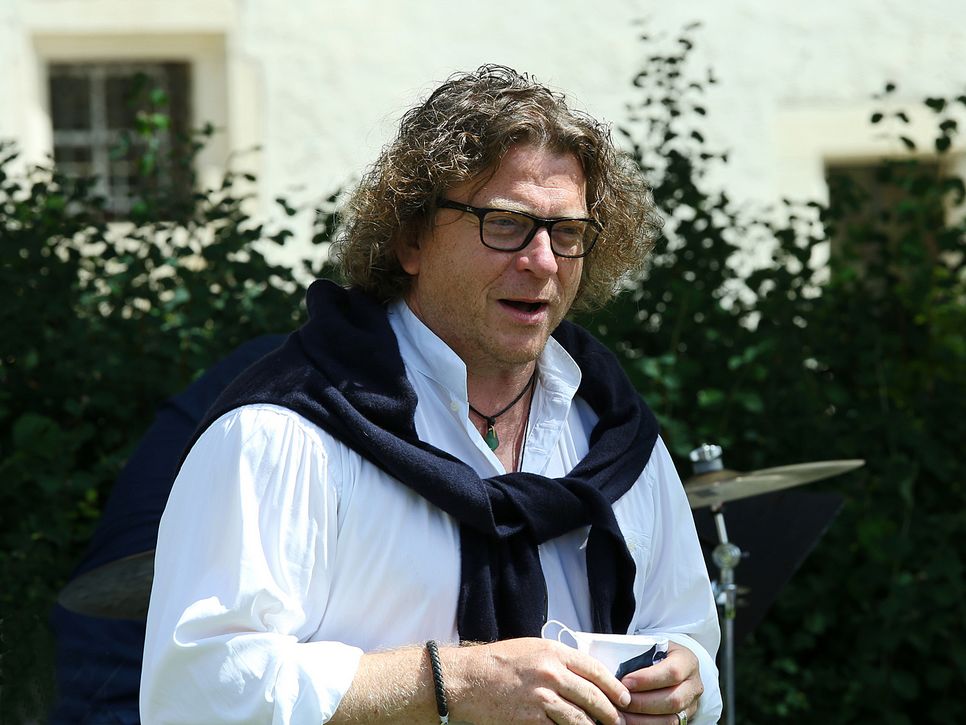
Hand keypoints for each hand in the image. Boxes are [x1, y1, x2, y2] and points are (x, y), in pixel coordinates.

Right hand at [453, 637, 631, 724]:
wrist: (467, 680)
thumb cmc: (497, 663)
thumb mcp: (532, 649)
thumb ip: (559, 660)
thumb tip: (587, 676)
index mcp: (553, 652)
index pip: (596, 670)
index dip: (615, 687)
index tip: (624, 698)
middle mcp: (551, 674)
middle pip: (593, 697)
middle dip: (611, 713)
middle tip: (619, 721)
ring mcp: (541, 699)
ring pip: (581, 720)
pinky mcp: (531, 721)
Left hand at [618, 642, 702, 723]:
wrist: (670, 664)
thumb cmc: (655, 654)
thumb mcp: (651, 647)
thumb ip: (637, 655)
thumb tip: (612, 668)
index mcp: (687, 661)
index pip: (672, 672)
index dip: (648, 679)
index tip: (625, 682)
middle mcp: (694, 684)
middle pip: (673, 700)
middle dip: (643, 703)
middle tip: (620, 701)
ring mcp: (692, 704)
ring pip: (671, 719)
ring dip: (642, 719)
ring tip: (621, 714)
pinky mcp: (685, 719)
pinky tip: (629, 721)